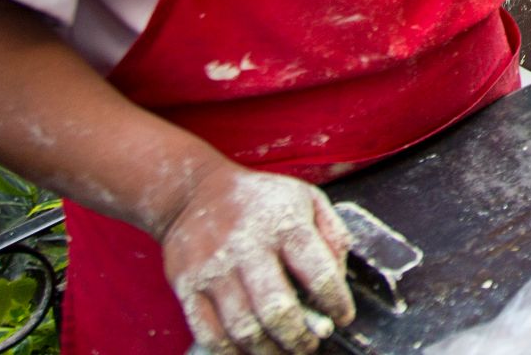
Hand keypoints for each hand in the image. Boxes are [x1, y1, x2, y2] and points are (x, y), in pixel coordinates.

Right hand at [161, 166, 353, 353]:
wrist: (193, 192)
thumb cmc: (259, 200)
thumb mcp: (307, 199)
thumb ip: (332, 236)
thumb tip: (339, 279)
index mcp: (285, 225)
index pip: (320, 276)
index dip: (336, 304)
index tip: (343, 318)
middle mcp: (248, 248)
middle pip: (278, 311)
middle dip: (301, 339)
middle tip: (311, 345)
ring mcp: (214, 270)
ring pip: (244, 329)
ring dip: (270, 350)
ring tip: (284, 351)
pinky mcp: (187, 286)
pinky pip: (210, 334)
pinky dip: (232, 352)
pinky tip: (249, 351)